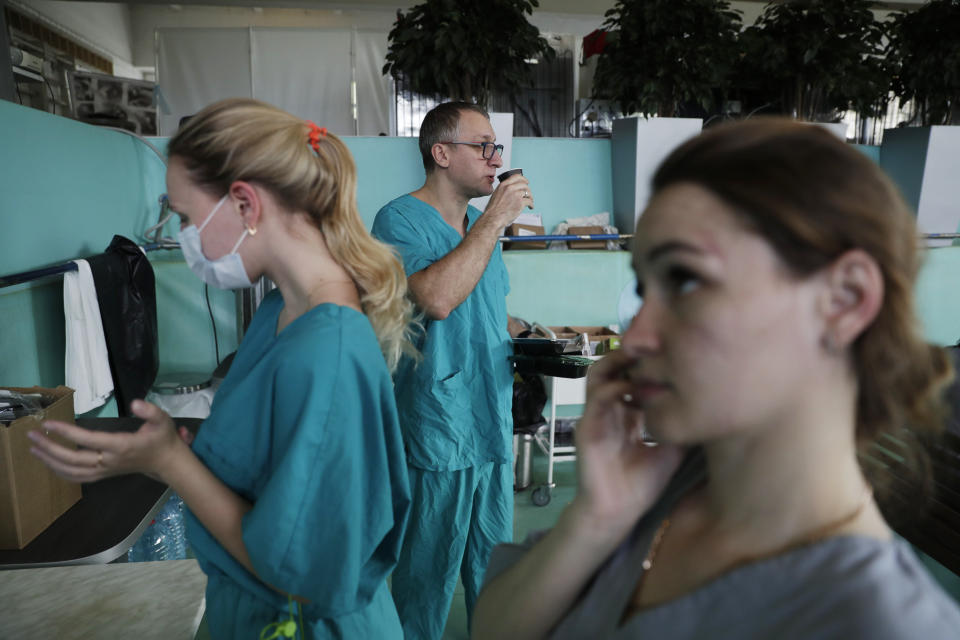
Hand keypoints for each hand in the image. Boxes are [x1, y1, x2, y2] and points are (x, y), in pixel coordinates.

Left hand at [28, 399, 183, 483]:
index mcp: (122, 446)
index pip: (88, 440)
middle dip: (49, 448)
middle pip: (73, 459)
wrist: (167, 463)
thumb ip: (150, 411)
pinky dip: (60, 472)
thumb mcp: (163, 420)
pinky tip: (49, 463)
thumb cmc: (163, 439)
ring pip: (71, 471)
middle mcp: (110, 461)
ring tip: (34, 449)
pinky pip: (77, 477)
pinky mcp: (103, 475)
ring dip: (50, 461)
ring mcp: (105, 470)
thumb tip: (135, 403)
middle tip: (31, 436)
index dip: (67, 432)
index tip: (49, 423)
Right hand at [482, 175, 533, 228]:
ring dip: (530, 197)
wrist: (493, 218)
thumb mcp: (497, 194)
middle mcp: (510, 188)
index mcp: (503, 185)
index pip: (516, 177)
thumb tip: (514, 189)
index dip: (523, 179)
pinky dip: (531, 204)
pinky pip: (529, 201)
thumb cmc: (493, 210)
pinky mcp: (520, 203)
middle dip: (528, 190)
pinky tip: (530, 207)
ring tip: (530, 202)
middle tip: (529, 194)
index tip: (526, 182)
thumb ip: (505, 190)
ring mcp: (516, 195)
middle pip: (524, 185)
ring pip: (528, 193)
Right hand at [570, 350, 683, 538]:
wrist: (619, 513)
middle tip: (651, 348)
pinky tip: (629, 388)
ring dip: (616, 363)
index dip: (644, 363)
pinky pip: (596, 400)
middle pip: (611, 368)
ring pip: (597, 375)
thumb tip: (706, 408)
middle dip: (629, 355)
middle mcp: (609, 411)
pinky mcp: (587, 429)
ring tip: (637, 359)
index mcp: (625, 415)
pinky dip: (612, 388)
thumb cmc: (642, 484)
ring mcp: (595, 418)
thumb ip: (679, 426)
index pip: (629, 377)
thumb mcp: (671, 449)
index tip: (667, 355)